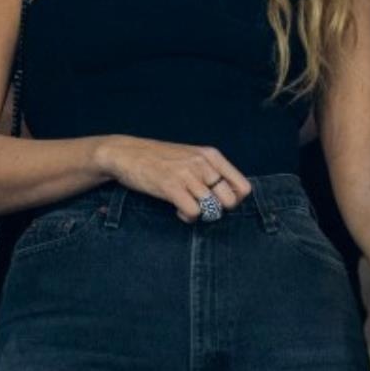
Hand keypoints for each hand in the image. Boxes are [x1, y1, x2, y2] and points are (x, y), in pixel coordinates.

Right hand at [95, 136, 251, 222]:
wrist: (126, 153)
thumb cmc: (160, 158)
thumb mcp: (191, 156)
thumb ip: (210, 171)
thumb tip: (230, 196)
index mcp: (211, 156)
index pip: (243, 187)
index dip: (234, 201)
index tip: (218, 202)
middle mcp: (203, 163)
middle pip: (230, 201)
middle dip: (217, 210)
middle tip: (201, 207)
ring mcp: (187, 174)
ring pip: (212, 209)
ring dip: (200, 214)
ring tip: (186, 206)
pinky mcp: (171, 186)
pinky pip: (193, 212)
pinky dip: (187, 217)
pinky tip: (178, 209)